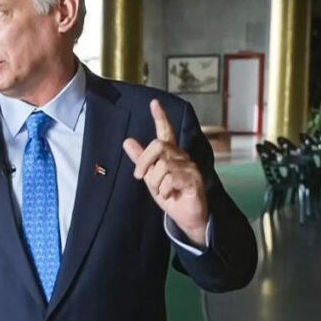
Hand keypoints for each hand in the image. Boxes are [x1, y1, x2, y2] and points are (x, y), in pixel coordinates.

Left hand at [122, 100, 208, 245]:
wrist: (185, 217)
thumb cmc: (170, 195)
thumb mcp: (150, 177)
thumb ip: (141, 160)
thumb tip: (127, 141)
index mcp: (171, 154)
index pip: (166, 132)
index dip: (160, 117)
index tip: (154, 103)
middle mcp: (181, 157)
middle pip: (158, 146)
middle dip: (144, 161)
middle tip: (139, 176)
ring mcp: (189, 167)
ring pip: (162, 166)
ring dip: (155, 183)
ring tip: (161, 191)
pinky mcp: (194, 179)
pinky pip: (171, 179)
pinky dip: (165, 190)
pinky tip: (170, 195)